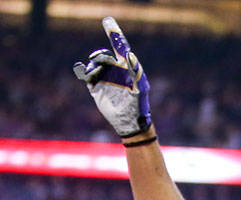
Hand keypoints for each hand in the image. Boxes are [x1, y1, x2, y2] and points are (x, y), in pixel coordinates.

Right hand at [73, 17, 151, 139]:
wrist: (130, 122)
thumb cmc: (139, 105)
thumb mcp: (139, 88)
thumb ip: (135, 71)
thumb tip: (129, 54)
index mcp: (127, 68)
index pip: (120, 47)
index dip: (114, 34)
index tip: (107, 20)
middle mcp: (116, 71)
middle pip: (104, 55)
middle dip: (101, 57)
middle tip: (100, 62)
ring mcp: (106, 78)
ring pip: (94, 64)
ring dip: (94, 67)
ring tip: (97, 77)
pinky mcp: (96, 87)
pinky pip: (87, 74)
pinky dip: (86, 73)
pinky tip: (90, 77)